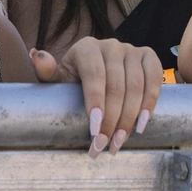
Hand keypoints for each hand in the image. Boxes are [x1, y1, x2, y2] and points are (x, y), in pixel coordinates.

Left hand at [32, 38, 161, 157]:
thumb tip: (36, 55)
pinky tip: (142, 124)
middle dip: (111, 120)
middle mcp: (110, 45)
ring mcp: (131, 50)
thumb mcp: (58, 77)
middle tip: (104, 145)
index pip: (94, 75)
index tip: (94, 130)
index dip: (96, 102)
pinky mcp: (148, 57)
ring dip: (130, 119)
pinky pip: (154, 80)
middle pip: (116, 86)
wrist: (94, 70)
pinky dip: (150, 103)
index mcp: (86, 47)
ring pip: (136, 86)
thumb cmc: (74, 77)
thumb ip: (46, 71)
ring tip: (119, 142)